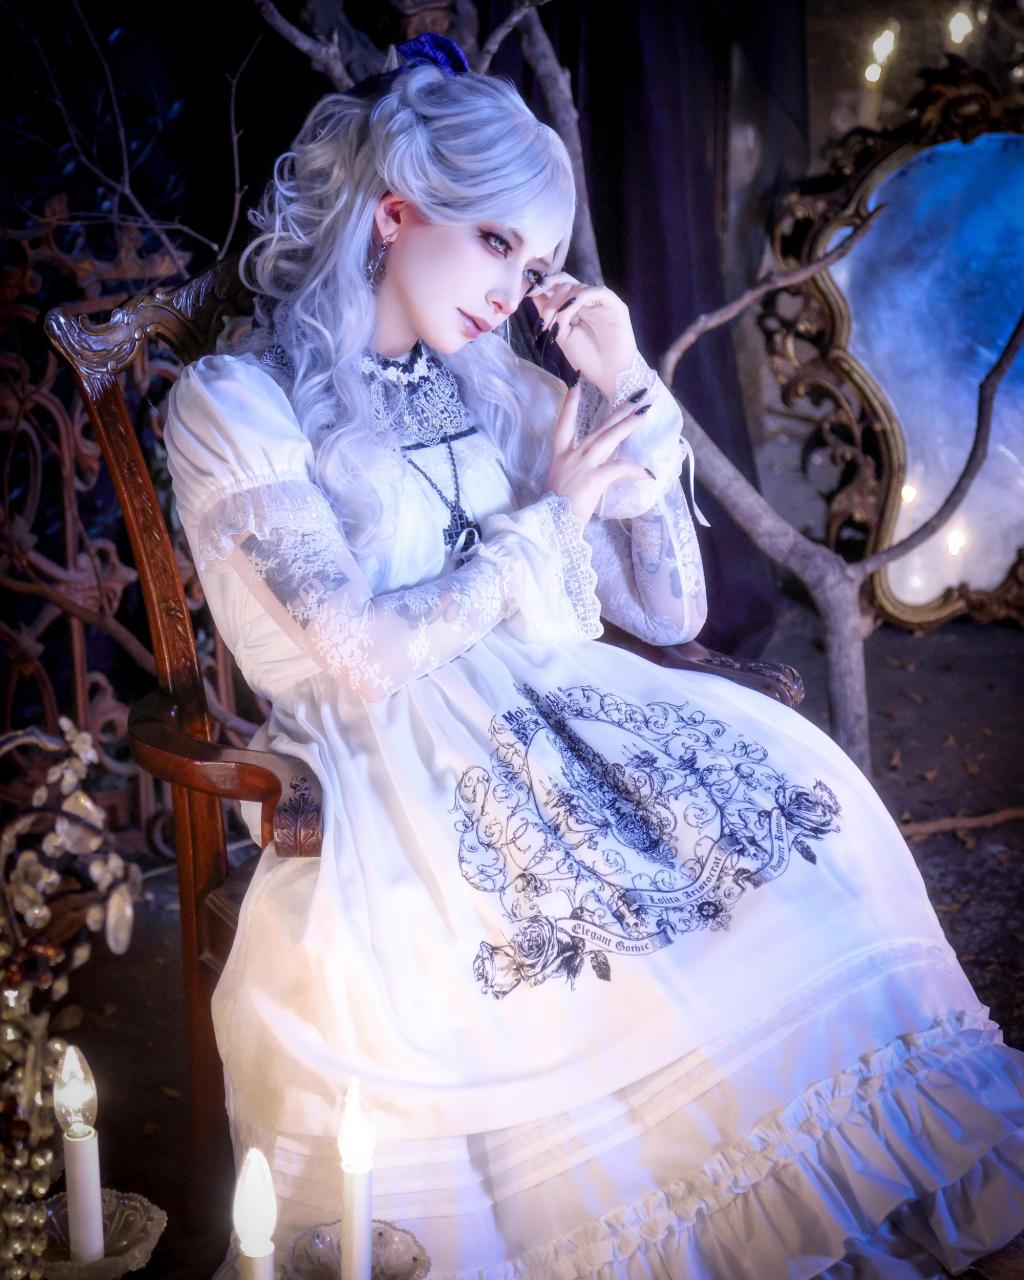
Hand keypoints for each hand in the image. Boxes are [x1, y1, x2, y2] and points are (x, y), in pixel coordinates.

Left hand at [531, 273, 638, 399]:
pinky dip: (581, 297)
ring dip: (563, 303)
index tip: (529, 293)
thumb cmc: (586, 358)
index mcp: (576, 307)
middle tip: (544, 320)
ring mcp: (601, 302)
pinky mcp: (615, 305)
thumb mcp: (561, 335)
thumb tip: (533, 295)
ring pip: (578, 286)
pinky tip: (571, 310)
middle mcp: (588, 301)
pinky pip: (597, 291)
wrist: (608, 375)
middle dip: (550, 299)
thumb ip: (549, 315)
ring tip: (558, 323)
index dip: (544, 285)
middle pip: (566, 283)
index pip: (559, 286)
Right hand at [543, 383, 653, 523]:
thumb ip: (573, 476)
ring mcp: (582, 466)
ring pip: (608, 439)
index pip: (563, 424)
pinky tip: (648, 473)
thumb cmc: (552, 513)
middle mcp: (571, 457)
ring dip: (627, 424)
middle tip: (636, 396)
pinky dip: (635, 471)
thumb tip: (588, 475)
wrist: (549, 526)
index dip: (569, 404)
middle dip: (617, 411)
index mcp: (560, 458)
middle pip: (598, 428)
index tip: (576, 385)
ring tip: (644, 413)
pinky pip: (619, 469)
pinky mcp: (593, 479)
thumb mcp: (559, 487)